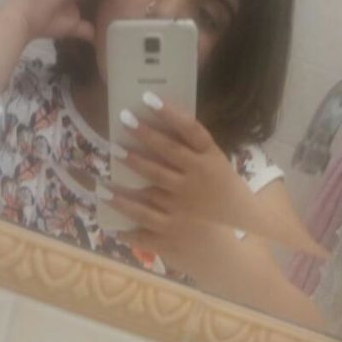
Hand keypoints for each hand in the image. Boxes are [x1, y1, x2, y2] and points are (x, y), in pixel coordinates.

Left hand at [106, 94, 328, 260]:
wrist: (238, 243)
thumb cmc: (223, 199)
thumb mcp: (216, 170)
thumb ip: (193, 153)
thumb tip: (160, 129)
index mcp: (209, 165)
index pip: (190, 132)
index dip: (170, 114)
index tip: (148, 99)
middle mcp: (195, 184)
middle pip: (161, 160)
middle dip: (138, 143)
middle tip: (118, 131)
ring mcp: (181, 212)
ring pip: (144, 199)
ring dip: (120, 193)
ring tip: (102, 185)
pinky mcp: (170, 238)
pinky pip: (142, 231)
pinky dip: (125, 230)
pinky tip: (111, 225)